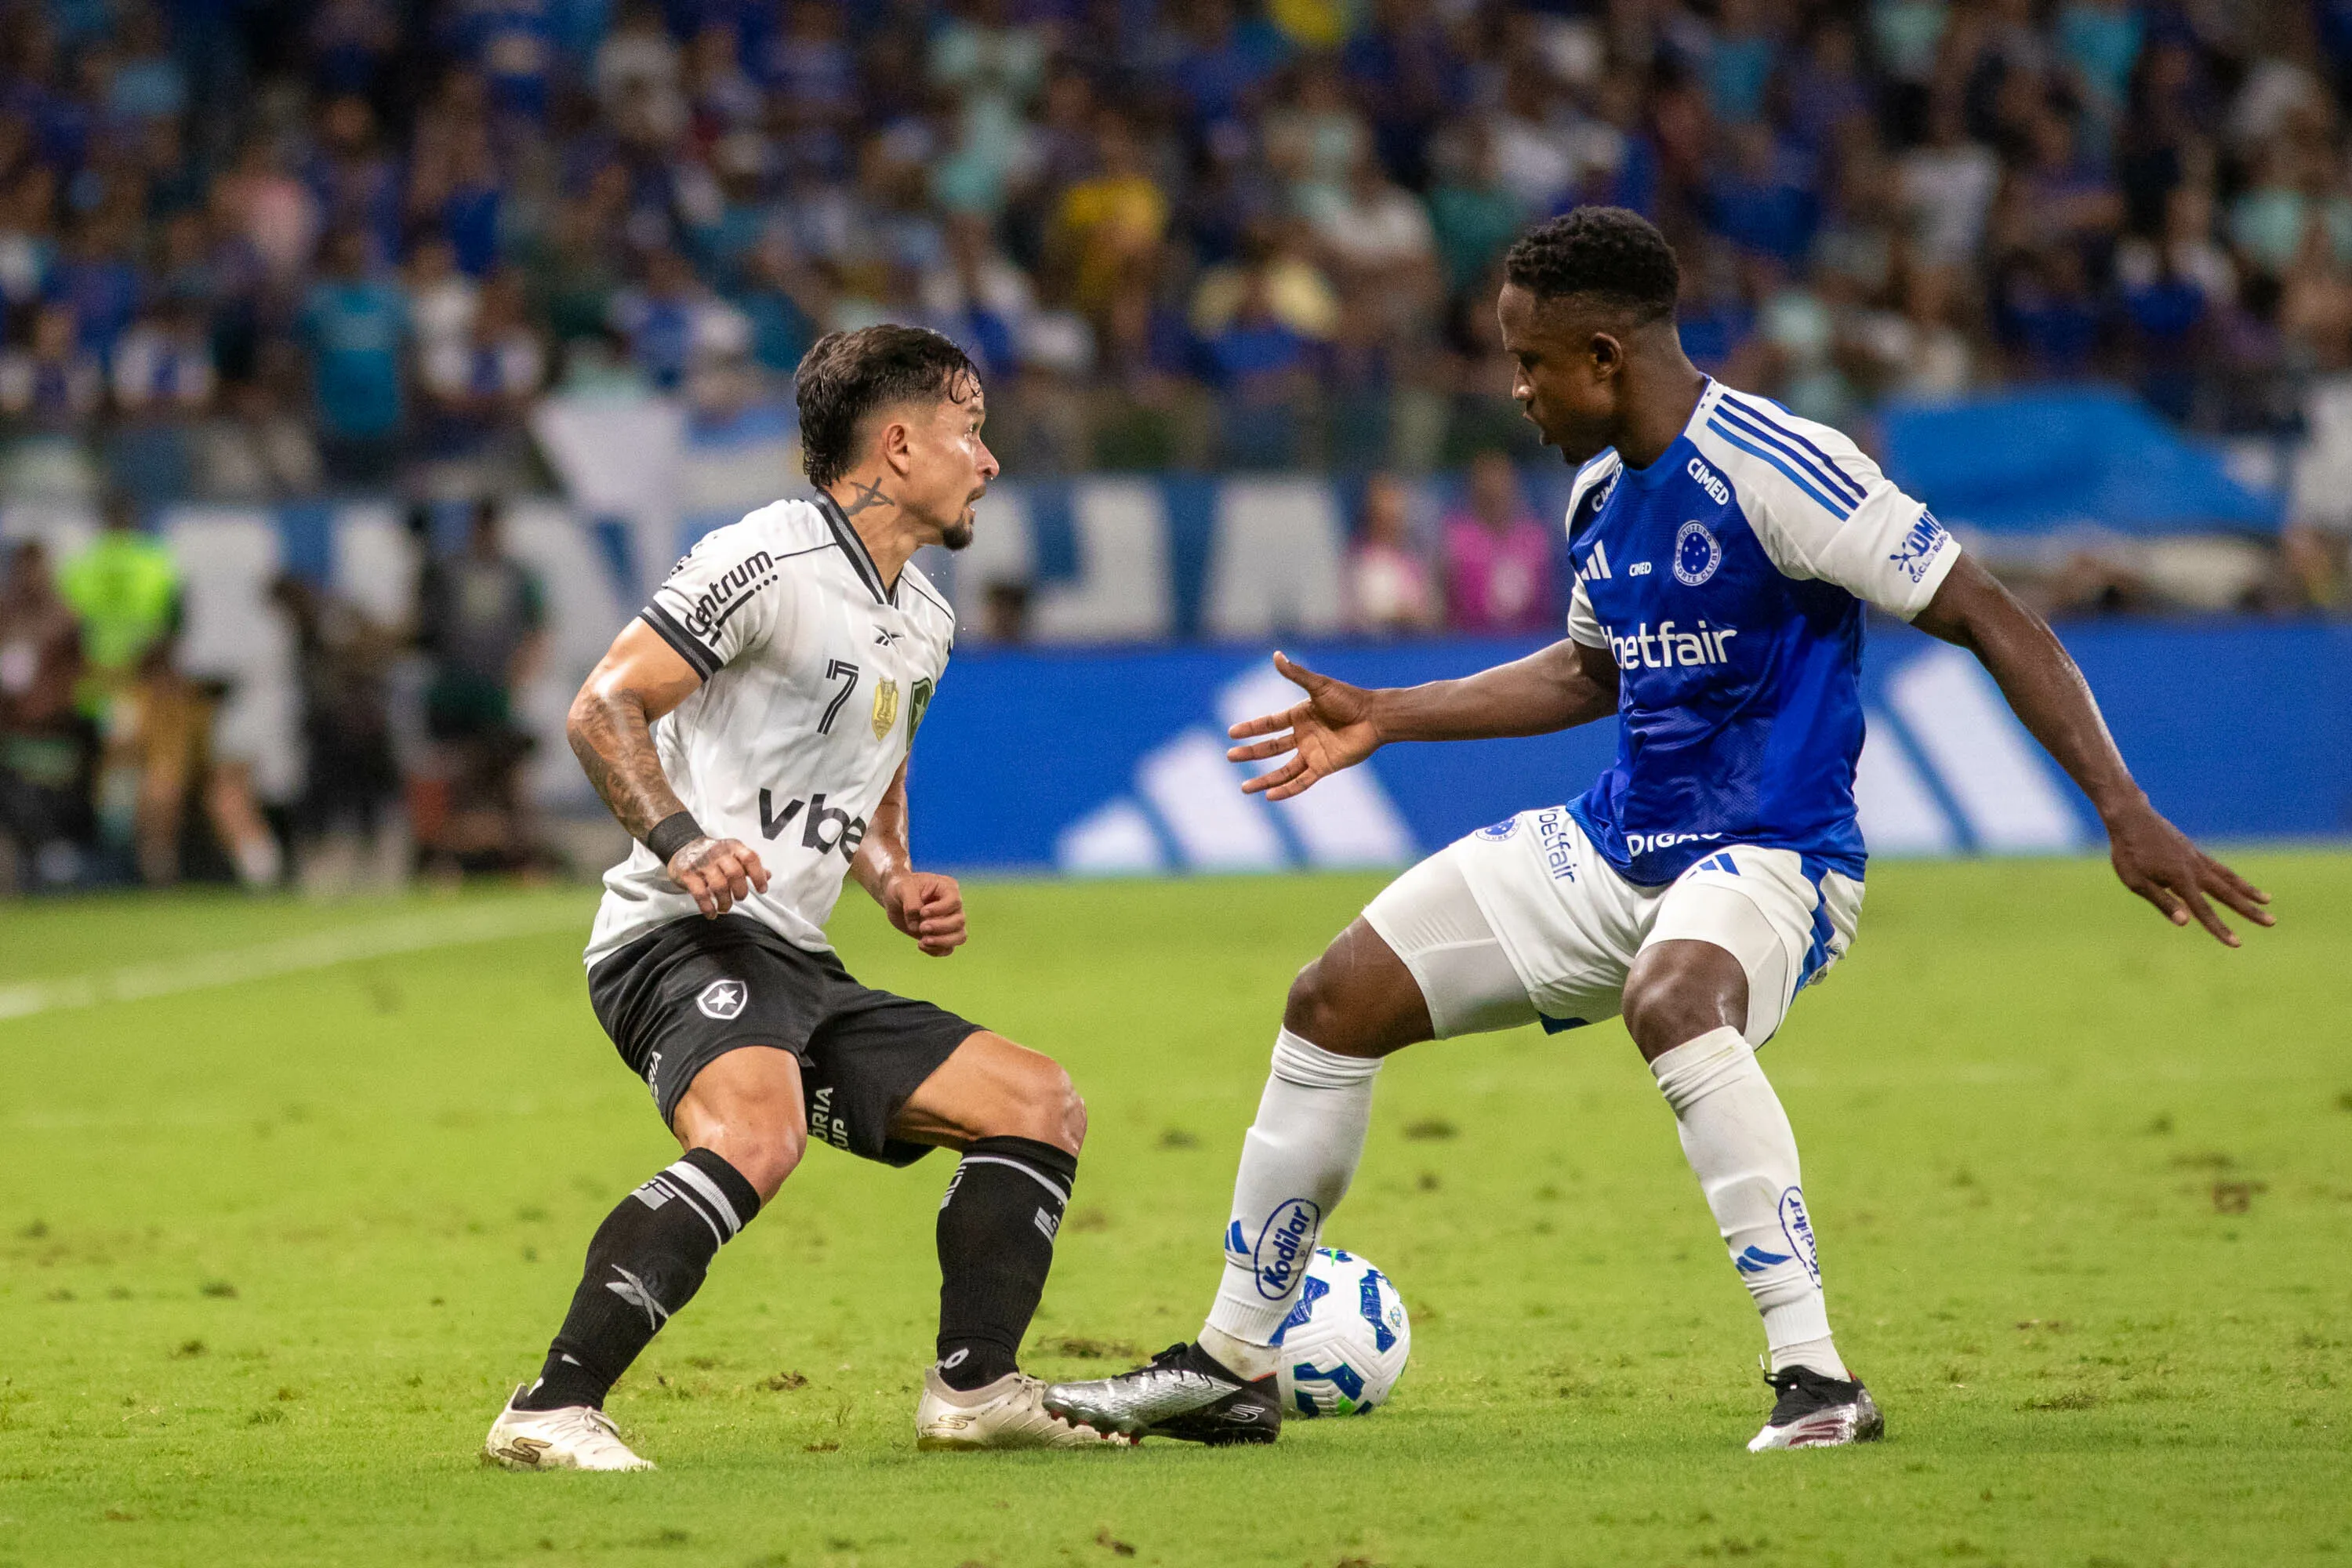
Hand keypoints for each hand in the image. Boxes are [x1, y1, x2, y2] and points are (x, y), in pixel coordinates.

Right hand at [667, 836, 768, 918]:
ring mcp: (701, 863)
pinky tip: (711, 913)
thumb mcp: (732, 854)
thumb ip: (749, 865)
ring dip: (725, 902)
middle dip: (741, 891)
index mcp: (732, 847)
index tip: (762, 889)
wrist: (682, 846)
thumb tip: (768, 875)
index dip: (758, 875)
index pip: (750, 858)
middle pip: (735, 873)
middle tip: (740, 898)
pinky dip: (708, 907)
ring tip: (725, 908)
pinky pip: (700, 894)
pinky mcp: (687, 874)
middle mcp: (718, 853)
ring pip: (719, 885)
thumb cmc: (711, 854)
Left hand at [883, 870, 965, 955]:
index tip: (922, 912)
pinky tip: (920, 944)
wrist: (895, 899)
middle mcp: (952, 906)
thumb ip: (911, 902)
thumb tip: (917, 924)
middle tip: (921, 927)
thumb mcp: (902, 888)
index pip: (955, 901)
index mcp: (947, 888)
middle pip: (960, 921)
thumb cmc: (901, 887)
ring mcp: (949, 921)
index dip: (941, 910)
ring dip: (942, 942)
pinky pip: (948, 948)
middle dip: (940, 927)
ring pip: (960, 936)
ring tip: (923, 941)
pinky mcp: (941, 935)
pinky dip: (936, 950)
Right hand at [1224, 651, 1382, 801]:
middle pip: (1270, 748)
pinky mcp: (1324, 767)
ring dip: (1264, 779)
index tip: (1231, 732)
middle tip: (1230, 756)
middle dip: (1250, 753)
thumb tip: (1276, 655)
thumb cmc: (1349, 698)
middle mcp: (1303, 736)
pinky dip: (1287, 790)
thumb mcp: (1319, 686)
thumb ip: (1296, 674)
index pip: (1268, 724)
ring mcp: (1312, 753)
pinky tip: (1271, 796)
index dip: (1250, 728)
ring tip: (1244, 788)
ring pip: (1282, 770)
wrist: (1375, 717)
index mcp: (1299, 716)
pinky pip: (1302, 781)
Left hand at [2104, 800, 2272, 946]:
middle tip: (2272, 921)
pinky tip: (2237, 883)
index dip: (2220, 929)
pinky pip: (2218, 867)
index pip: (2204, 911)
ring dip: (2248, 891)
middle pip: (2227, 894)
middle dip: (2249, 910)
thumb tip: (2186, 923)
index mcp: (2180, 880)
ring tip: (2267, 899)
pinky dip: (2232, 876)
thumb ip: (2162, 902)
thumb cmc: (2128, 853)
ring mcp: (2196, 858)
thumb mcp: (2136, 882)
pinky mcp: (2193, 851)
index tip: (2237, 943)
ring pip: (2228, 878)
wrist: (2131, 817)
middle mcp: (2194, 869)